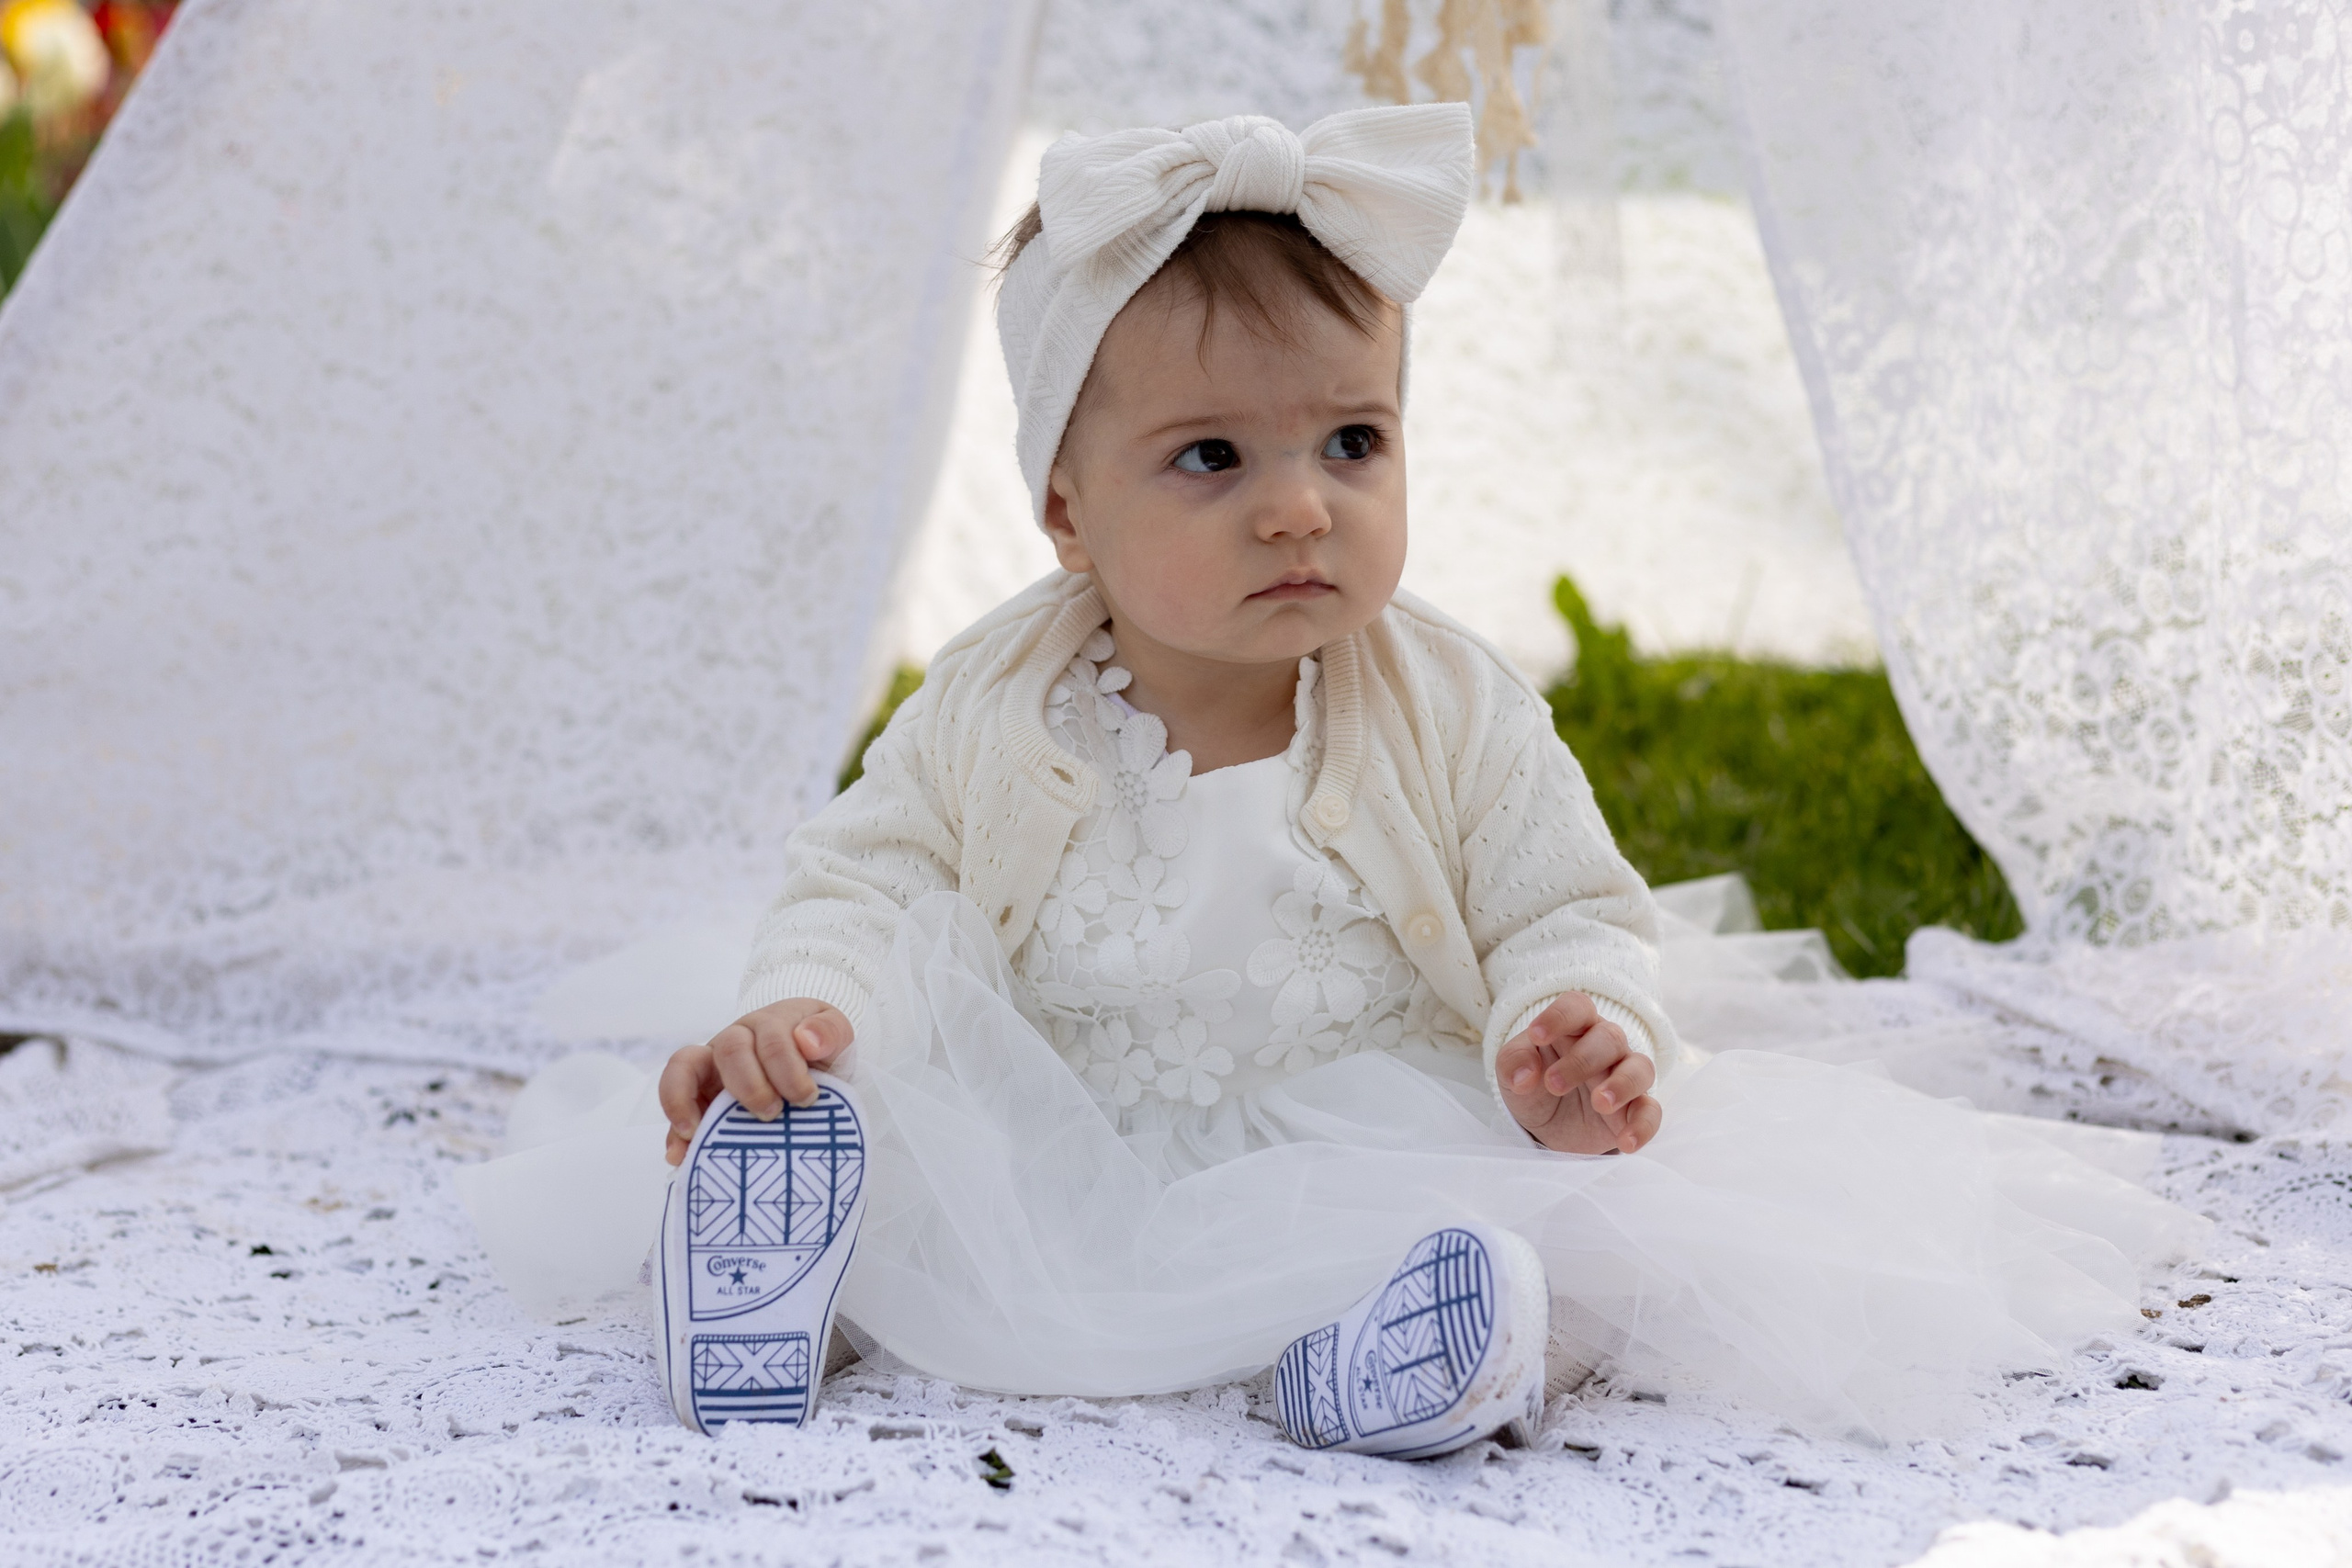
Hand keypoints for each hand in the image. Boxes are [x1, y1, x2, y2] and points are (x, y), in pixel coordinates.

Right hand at [658, 998, 852, 1164]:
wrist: (806, 1062)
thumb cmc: (817, 1048)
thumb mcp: (834, 1034)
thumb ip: (829, 1030)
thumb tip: (807, 1040)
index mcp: (768, 1025)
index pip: (771, 1039)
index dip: (787, 1068)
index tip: (808, 1097)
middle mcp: (734, 1041)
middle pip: (729, 1051)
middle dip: (750, 1085)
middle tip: (772, 1114)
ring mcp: (712, 1069)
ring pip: (683, 1069)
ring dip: (684, 1100)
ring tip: (694, 1133)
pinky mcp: (700, 1098)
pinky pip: (677, 1109)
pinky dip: (674, 1132)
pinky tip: (679, 1155)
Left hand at [1495, 993, 1660, 1154]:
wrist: (1547, 1126)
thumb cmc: (1535, 1084)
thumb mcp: (1511, 1073)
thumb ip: (1513, 1063)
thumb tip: (1524, 1075)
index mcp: (1574, 1027)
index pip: (1577, 1007)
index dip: (1560, 1016)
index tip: (1536, 1036)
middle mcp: (1605, 1046)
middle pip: (1609, 1038)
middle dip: (1582, 1060)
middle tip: (1554, 1084)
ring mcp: (1624, 1076)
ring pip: (1640, 1068)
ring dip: (1622, 1084)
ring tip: (1599, 1104)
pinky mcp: (1635, 1109)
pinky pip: (1651, 1112)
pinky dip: (1643, 1126)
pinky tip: (1627, 1143)